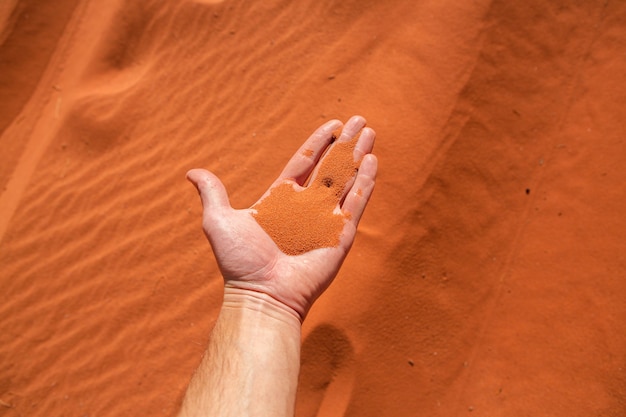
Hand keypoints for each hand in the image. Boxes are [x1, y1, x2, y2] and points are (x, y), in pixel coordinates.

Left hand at [187, 116, 376, 319]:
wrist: (262, 293)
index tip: (333, 124)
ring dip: (358, 157)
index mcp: (281, 200)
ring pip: (346, 180)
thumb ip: (213, 193)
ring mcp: (325, 221)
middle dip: (345, 143)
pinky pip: (356, 204)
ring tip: (371, 134)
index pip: (304, 162)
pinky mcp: (340, 235)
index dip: (318, 142)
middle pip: (330, 166)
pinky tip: (373, 162)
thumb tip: (192, 172)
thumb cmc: (239, 261)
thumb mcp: (219, 220)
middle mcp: (306, 207)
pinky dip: (365, 183)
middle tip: (360, 120)